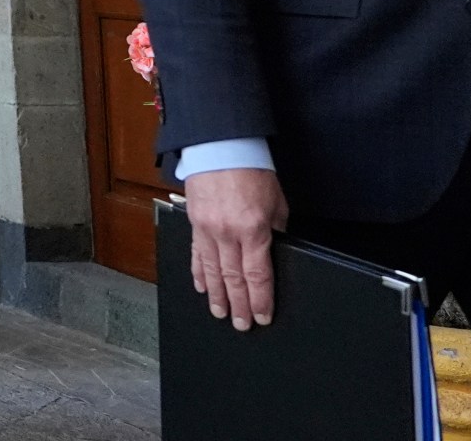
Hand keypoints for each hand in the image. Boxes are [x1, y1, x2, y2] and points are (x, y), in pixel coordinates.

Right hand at [184, 167, 288, 329]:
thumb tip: (274, 253)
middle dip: (239, 304)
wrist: (220, 146)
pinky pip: (196, 254)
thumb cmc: (252, 170)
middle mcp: (227, 233)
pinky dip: (199, 272)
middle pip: (233, 279)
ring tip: (220, 313)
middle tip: (242, 324)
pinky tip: (201, 286)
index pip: (258, 275)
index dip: (261, 299)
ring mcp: (206, 229)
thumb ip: (276, 231)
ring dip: (217, 295)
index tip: (263, 316)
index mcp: (253, 229)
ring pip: (212, 271)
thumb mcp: (277, 203)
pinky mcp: (194, 222)